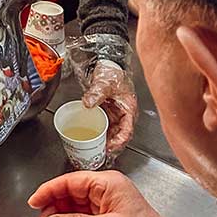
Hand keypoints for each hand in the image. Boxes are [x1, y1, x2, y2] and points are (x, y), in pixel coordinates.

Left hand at [65, 34, 138, 156]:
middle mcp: (123, 114)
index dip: (119, 141)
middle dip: (110, 146)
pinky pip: (103, 126)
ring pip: (111, 132)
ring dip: (104, 142)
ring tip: (94, 151)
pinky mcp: (106, 112)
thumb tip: (87, 103)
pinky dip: (98, 134)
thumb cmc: (113, 72)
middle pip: (119, 135)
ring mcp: (115, 114)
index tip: (110, 148)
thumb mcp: (105, 83)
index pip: (127, 131)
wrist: (107, 63)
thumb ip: (96, 93)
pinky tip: (90, 139)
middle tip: (99, 154)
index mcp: (128, 109)